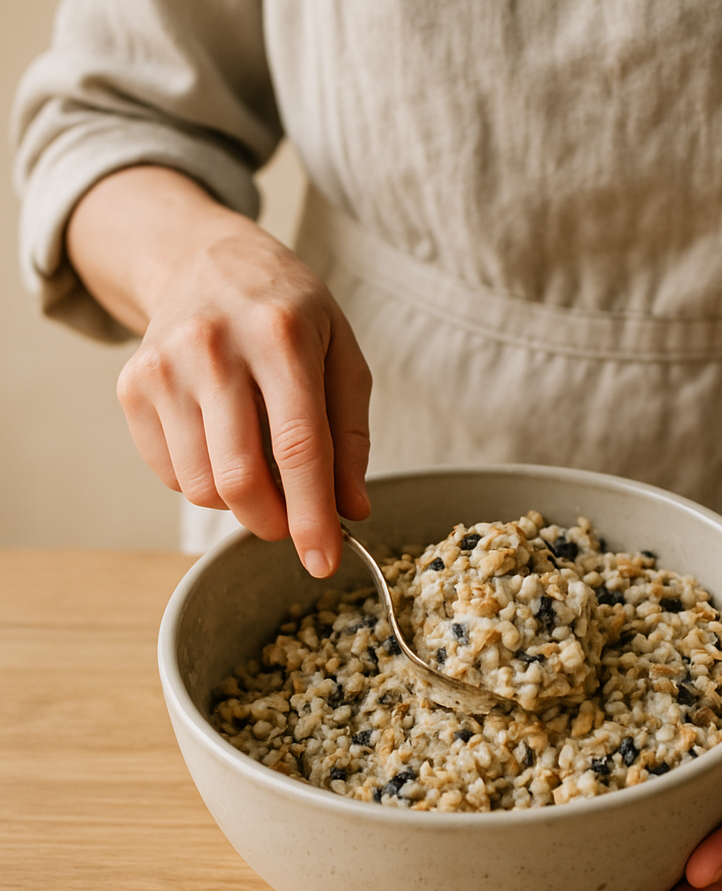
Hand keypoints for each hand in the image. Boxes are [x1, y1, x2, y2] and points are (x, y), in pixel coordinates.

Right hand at [116, 224, 370, 576]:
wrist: (205, 259)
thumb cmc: (288, 312)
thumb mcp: (341, 355)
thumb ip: (350, 436)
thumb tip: (352, 509)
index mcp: (280, 336)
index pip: (299, 447)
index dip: (312, 516)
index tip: (324, 562)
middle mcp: (213, 348)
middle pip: (240, 477)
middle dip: (274, 524)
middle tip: (294, 525)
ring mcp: (164, 366)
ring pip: (201, 486)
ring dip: (240, 505)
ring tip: (262, 470)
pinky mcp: (131, 385)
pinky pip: (170, 474)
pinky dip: (205, 483)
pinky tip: (224, 447)